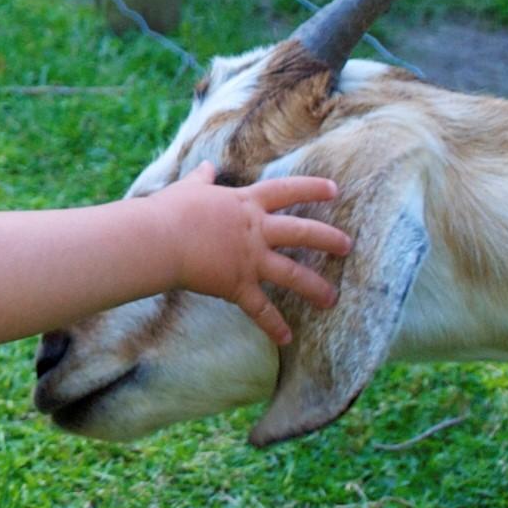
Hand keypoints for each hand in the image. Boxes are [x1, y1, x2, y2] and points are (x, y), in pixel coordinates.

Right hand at [150, 163, 348, 344]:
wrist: (160, 238)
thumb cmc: (170, 211)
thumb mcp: (189, 188)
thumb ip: (202, 179)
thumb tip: (206, 168)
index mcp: (246, 203)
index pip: (287, 190)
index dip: (312, 188)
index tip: (335, 190)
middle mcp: (255, 230)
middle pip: (302, 232)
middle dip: (328, 238)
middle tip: (348, 245)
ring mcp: (250, 259)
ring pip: (292, 273)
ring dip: (314, 287)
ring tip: (332, 299)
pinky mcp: (237, 285)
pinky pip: (260, 309)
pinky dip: (273, 325)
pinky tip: (287, 339)